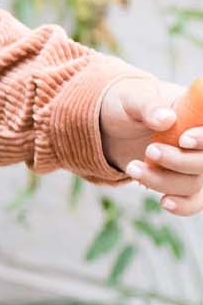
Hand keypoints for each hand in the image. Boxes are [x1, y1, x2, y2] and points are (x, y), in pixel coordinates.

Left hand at [99, 78, 202, 217]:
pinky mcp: (181, 182)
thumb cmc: (126, 107)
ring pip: (194, 183)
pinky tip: (164, 202)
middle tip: (150, 150)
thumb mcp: (132, 99)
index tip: (183, 140)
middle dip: (179, 161)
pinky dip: (183, 205)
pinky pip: (193, 201)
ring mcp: (194, 165)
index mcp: (197, 116)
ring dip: (164, 181)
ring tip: (132, 168)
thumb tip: (166, 119)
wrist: (111, 128)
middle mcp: (201, 143)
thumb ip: (148, 106)